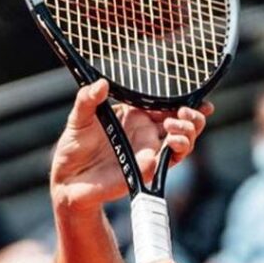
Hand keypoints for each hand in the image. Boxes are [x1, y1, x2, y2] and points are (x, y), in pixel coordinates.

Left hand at [50, 79, 213, 212]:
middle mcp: (145, 132)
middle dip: (192, 116)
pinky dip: (179, 149)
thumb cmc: (73, 147)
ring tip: (173, 125)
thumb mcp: (79, 118)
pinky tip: (173, 140)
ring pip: (183, 139)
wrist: (69, 178)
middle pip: (181, 122)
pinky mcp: (147, 168)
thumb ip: (88, 100)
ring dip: (188, 131)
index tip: (194, 97)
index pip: (164, 105)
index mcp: (133, 115)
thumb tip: (101, 83)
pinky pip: (172, 159)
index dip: (181, 100)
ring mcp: (148, 150)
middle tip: (184, 112)